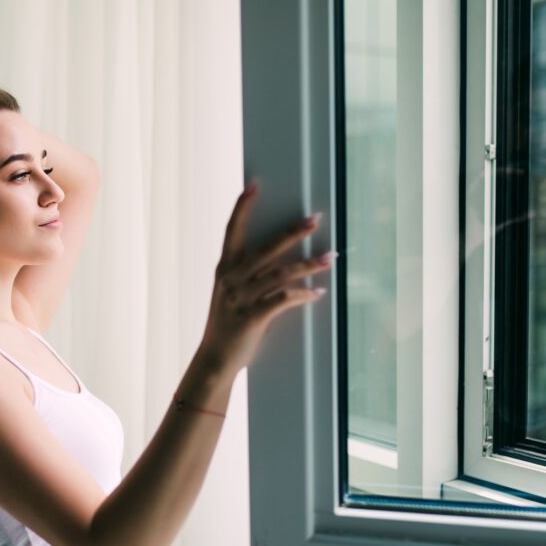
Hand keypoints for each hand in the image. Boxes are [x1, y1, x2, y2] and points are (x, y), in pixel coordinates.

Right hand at [198, 177, 336, 374]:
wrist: (215, 359)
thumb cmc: (227, 326)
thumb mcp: (230, 294)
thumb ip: (248, 276)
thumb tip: (279, 261)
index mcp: (225, 269)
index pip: (232, 231)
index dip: (242, 207)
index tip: (253, 186)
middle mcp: (231, 279)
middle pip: (266, 248)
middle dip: (293, 232)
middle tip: (315, 219)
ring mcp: (241, 297)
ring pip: (281, 273)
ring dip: (309, 265)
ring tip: (331, 258)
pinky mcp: (253, 317)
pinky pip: (283, 300)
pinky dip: (303, 295)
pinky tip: (318, 293)